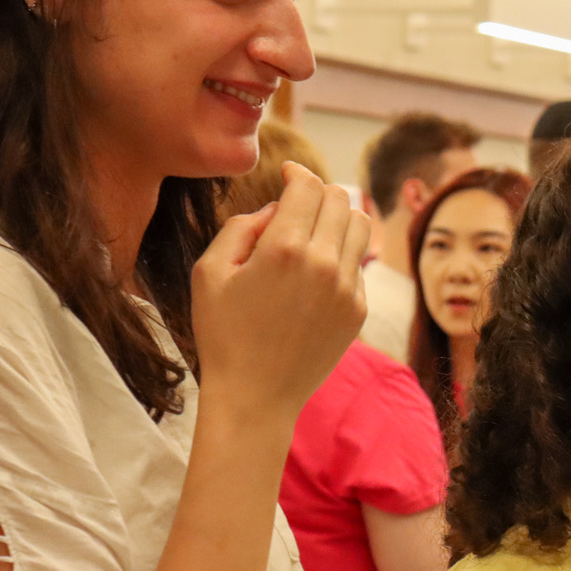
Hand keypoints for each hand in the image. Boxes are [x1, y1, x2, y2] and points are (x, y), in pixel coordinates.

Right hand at [191, 162, 369, 418]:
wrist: (255, 397)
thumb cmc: (223, 334)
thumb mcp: (209, 271)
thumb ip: (241, 226)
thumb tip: (276, 210)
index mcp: (285, 249)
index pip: (308, 186)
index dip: (297, 172)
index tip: (287, 173)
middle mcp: (325, 264)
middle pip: (341, 199)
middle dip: (319, 192)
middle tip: (299, 201)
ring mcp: (348, 289)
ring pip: (361, 226)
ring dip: (340, 217)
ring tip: (315, 228)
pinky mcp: (358, 310)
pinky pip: (359, 263)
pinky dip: (343, 254)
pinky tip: (317, 269)